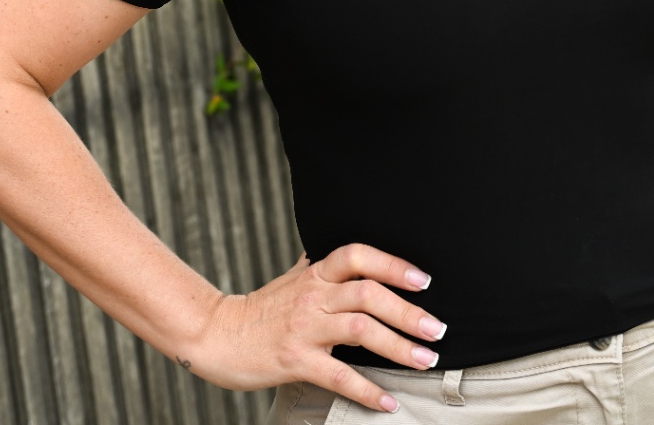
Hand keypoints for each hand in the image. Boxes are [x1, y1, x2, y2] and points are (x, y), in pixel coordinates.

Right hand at [184, 243, 447, 413]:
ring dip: (398, 346)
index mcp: (314, 274)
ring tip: (425, 360)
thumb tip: (340, 252)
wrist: (215, 335)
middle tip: (437, 329)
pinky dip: (367, 390)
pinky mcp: (295, 361)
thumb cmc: (258, 309)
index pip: (357, 256)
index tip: (423, 279)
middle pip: (368, 294)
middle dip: (408, 312)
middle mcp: (312, 296)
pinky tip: (387, 401)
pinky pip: (338, 375)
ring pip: (360, 330)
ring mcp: (304, 328)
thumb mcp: (290, 278)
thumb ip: (317, 266)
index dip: (393, 264)